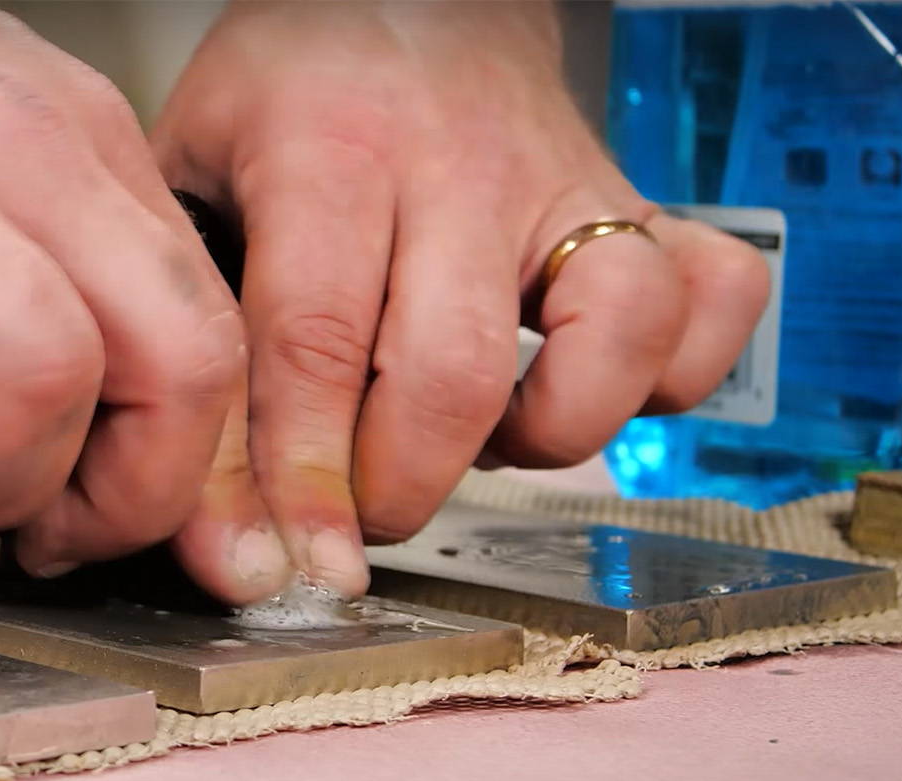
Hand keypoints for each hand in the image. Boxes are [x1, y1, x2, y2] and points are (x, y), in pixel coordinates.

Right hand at [0, 0, 245, 577]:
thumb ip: (27, 250)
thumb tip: (81, 410)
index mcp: (64, 129)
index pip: (209, 321)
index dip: (174, 457)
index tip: (107, 510)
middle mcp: (10, 142)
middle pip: (177, 362)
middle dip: (121, 493)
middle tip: (35, 525)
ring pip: (47, 386)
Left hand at [153, 0, 769, 593]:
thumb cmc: (286, 100)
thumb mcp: (190, 179)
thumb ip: (194, 333)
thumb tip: (212, 522)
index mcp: (327, 150)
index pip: (316, 341)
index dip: (305, 475)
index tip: (297, 559)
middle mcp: (458, 165)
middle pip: (452, 373)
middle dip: (401, 486)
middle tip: (360, 512)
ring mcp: (565, 180)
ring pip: (613, 339)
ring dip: (546, 437)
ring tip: (471, 439)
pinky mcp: (640, 200)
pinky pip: (711, 303)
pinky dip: (667, 376)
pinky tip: (577, 384)